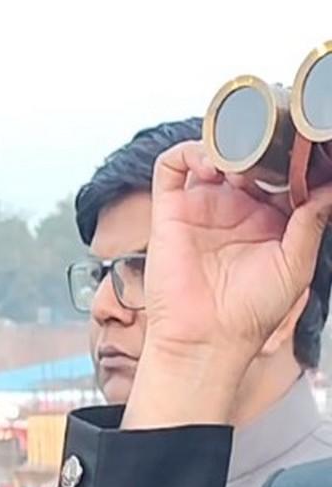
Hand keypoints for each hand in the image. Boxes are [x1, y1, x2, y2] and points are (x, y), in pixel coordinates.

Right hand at [141, 141, 331, 364]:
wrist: (207, 338)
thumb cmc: (249, 313)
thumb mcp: (296, 265)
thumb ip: (312, 222)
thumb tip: (329, 186)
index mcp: (269, 221)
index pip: (283, 176)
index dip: (295, 161)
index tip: (308, 151)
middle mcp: (235, 210)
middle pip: (249, 160)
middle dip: (264, 149)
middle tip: (276, 151)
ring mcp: (202, 207)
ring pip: (214, 156)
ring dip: (228, 147)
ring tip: (242, 160)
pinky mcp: (170, 210)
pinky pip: (171, 167)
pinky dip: (188, 152)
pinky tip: (210, 163)